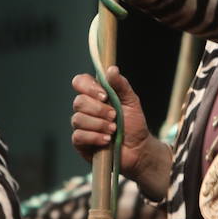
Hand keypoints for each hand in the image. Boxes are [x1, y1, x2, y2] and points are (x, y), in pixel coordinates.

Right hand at [71, 67, 170, 200]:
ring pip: (78, 119)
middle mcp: (86, 109)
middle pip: (78, 102)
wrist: (139, 149)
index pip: (80, 82)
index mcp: (95, 96)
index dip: (88, 87)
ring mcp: (82, 126)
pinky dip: (94, 137)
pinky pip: (78, 136)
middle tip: (114, 116)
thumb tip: (111, 69)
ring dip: (99, 125)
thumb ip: (121, 85)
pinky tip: (107, 141)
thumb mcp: (131, 102)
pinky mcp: (81, 143)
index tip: (104, 95)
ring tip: (113, 130)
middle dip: (99, 110)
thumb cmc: (134, 125)